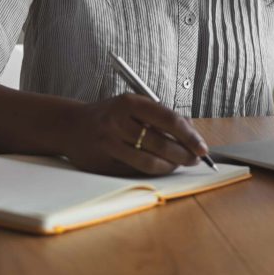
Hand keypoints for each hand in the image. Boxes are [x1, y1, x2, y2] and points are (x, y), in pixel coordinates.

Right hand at [59, 94, 209, 175]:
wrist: (70, 126)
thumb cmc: (109, 114)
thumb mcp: (132, 105)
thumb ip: (159, 115)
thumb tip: (191, 130)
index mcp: (129, 103)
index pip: (168, 119)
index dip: (189, 135)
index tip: (202, 147)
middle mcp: (118, 122)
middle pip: (161, 143)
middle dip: (183, 154)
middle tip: (195, 159)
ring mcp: (109, 144)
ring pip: (149, 162)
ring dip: (170, 166)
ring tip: (179, 164)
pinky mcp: (103, 164)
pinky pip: (135, 171)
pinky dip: (153, 171)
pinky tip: (161, 167)